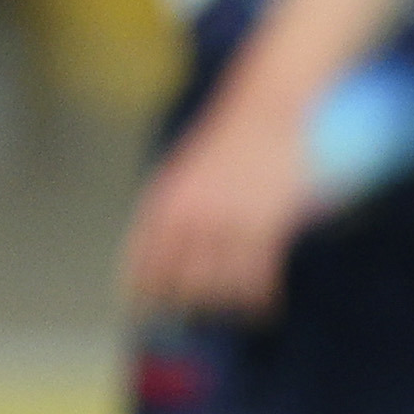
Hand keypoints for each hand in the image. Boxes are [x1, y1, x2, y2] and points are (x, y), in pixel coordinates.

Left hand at [123, 91, 311, 318]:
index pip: (141, 264)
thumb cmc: (231, 136)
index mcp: (165, 200)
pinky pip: (257, 279)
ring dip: (228, 303)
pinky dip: (260, 298)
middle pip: (180, 286)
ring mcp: (229, 222)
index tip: (143, 312)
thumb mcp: (185, 168)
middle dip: (189, 303)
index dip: (139, 294)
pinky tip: (264, 303)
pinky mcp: (267, 226)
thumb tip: (160, 262)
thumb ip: (172, 213)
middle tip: (198, 312)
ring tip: (237, 305)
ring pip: (220, 288)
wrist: (274, 100)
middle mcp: (192, 216)